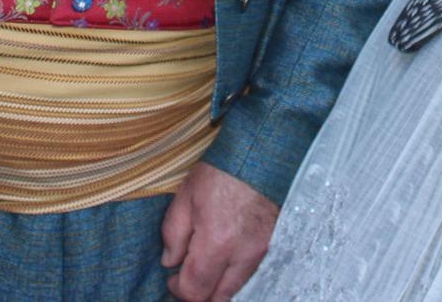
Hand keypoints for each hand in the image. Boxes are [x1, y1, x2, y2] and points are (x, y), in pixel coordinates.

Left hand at [162, 162, 277, 301]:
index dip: (178, 289)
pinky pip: (250, 274)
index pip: (195, 291)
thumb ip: (174, 234)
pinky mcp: (271, 245)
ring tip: (205, 265)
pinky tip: (224, 257)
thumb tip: (171, 261)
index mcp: (217, 243)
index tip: (172, 277)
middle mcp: (242, 255)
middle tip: (187, 275)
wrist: (261, 153)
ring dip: (217, 286)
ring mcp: (260, 252)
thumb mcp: (185, 197)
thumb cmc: (221, 172)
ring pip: (235, 290)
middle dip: (199, 293)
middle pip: (218, 299)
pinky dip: (233, 275)